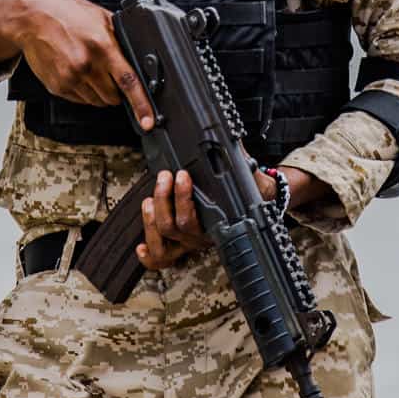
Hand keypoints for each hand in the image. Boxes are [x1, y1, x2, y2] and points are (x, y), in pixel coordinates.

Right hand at [0, 0, 154, 132]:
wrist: (31, 17)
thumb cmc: (64, 12)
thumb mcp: (99, 16)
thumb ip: (118, 37)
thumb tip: (135, 54)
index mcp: (102, 47)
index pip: (128, 82)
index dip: (141, 104)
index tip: (147, 120)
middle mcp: (87, 66)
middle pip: (113, 97)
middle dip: (117, 91)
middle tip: (111, 76)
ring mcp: (70, 78)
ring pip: (97, 102)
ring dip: (100, 93)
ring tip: (90, 69)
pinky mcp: (57, 86)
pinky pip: (80, 100)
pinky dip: (84, 92)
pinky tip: (77, 72)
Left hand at [136, 164, 330, 270]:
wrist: (260, 203)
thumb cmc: (251, 189)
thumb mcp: (247, 173)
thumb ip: (238, 158)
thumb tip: (229, 138)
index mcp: (220, 222)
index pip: (195, 217)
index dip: (182, 198)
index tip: (182, 175)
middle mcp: (203, 236)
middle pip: (175, 227)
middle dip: (165, 199)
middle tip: (165, 176)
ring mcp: (190, 243)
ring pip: (164, 243)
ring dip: (151, 221)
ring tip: (149, 199)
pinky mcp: (180, 246)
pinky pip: (162, 259)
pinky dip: (148, 255)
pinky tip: (139, 247)